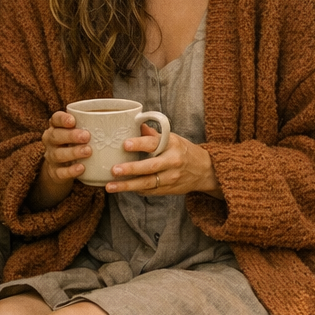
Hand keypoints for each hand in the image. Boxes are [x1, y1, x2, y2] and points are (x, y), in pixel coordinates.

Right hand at [27, 110, 91, 209]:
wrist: (61, 169)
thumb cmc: (77, 144)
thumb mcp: (81, 133)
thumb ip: (97, 125)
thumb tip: (130, 119)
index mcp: (56, 127)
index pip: (55, 119)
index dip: (62, 119)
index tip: (73, 120)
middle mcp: (51, 141)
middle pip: (56, 136)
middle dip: (71, 135)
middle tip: (87, 136)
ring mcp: (52, 157)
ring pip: (58, 154)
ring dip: (73, 152)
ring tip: (88, 151)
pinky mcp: (55, 173)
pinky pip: (61, 172)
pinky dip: (71, 170)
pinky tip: (82, 168)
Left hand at [104, 126, 222, 198]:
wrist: (204, 170)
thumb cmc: (183, 150)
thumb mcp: (172, 139)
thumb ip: (153, 135)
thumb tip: (136, 123)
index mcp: (171, 145)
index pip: (154, 144)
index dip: (139, 143)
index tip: (125, 144)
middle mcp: (172, 161)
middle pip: (150, 167)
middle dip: (131, 169)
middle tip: (114, 170)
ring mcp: (171, 178)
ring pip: (148, 183)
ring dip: (128, 186)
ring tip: (110, 186)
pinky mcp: (168, 190)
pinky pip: (150, 191)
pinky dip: (136, 190)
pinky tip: (123, 189)